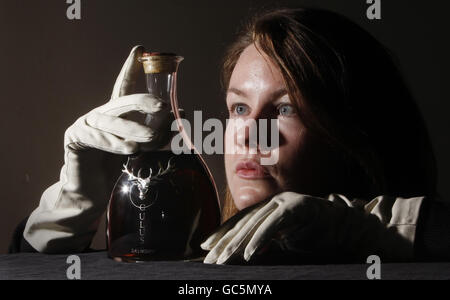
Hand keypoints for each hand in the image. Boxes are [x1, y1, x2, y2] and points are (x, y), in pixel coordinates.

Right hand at [24, 46, 173, 252]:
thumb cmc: (117, 168)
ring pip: (111, 121)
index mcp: (117, 113)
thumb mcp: (142, 150)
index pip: (124, 87)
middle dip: (143, 102)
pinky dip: (112, 143)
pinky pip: (94, 137)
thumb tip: (181, 116)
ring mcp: (85, 124)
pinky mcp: (74, 138)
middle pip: (122, 101)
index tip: (140, 50)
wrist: (92, 193)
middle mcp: (101, 114)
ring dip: (132, 130)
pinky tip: (128, 149)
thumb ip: (158, 134)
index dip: (131, 68)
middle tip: (163, 107)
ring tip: (151, 139)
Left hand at [201, 192, 412, 263]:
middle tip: (210, 259)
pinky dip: (261, 239)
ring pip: (255, 223)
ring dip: (238, 243)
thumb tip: (241, 252)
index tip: (206, 247)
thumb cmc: (312, 235)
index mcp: (267, 207)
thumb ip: (264, 241)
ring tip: (224, 259)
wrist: (344, 227)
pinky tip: (249, 253)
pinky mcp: (296, 207)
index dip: (221, 233)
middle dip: (224, 242)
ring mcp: (284, 202)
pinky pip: (274, 224)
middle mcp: (272, 202)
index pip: (240, 220)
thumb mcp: (283, 239)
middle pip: (243, 222)